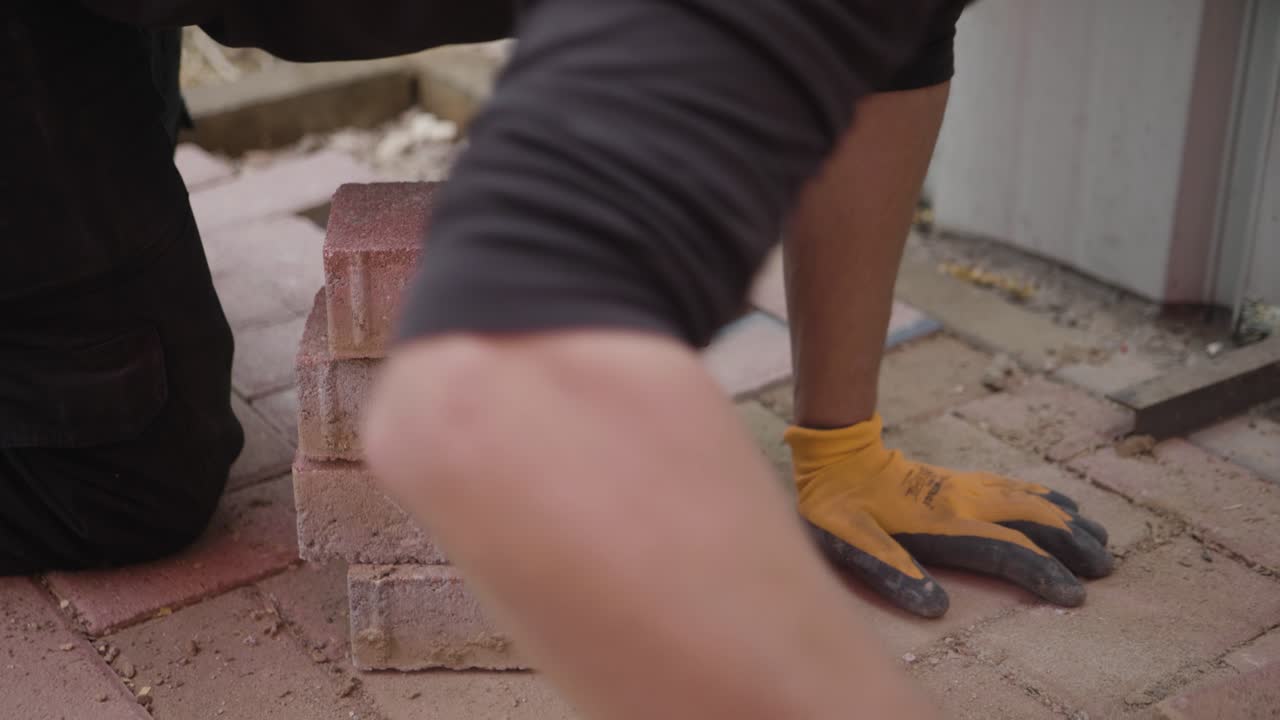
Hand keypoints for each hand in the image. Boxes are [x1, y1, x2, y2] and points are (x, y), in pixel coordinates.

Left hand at [784, 415, 1112, 616]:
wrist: (837, 454)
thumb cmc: (839, 505)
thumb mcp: (852, 541)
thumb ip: (892, 570)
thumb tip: (936, 607)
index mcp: (943, 523)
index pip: (1007, 551)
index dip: (1044, 573)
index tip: (1076, 594)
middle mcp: (964, 502)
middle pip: (1032, 522)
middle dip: (1072, 545)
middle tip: (1106, 568)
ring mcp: (966, 487)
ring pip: (1029, 501)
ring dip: (1067, 521)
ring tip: (1101, 539)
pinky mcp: (961, 480)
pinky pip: (1015, 487)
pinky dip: (1046, 498)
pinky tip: (1062, 505)